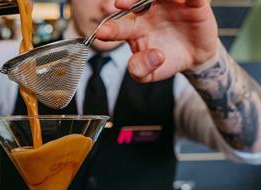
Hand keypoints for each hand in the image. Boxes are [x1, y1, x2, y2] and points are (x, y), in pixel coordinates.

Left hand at [97, 0, 218, 81]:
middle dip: (128, 1)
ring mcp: (168, 5)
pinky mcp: (192, 4)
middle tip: (120, 3)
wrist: (194, 58)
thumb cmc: (166, 62)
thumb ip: (141, 70)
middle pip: (135, 3)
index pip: (119, 27)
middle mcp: (148, 13)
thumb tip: (155, 56)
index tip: (102, 32)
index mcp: (133, 30)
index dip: (110, 29)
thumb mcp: (150, 75)